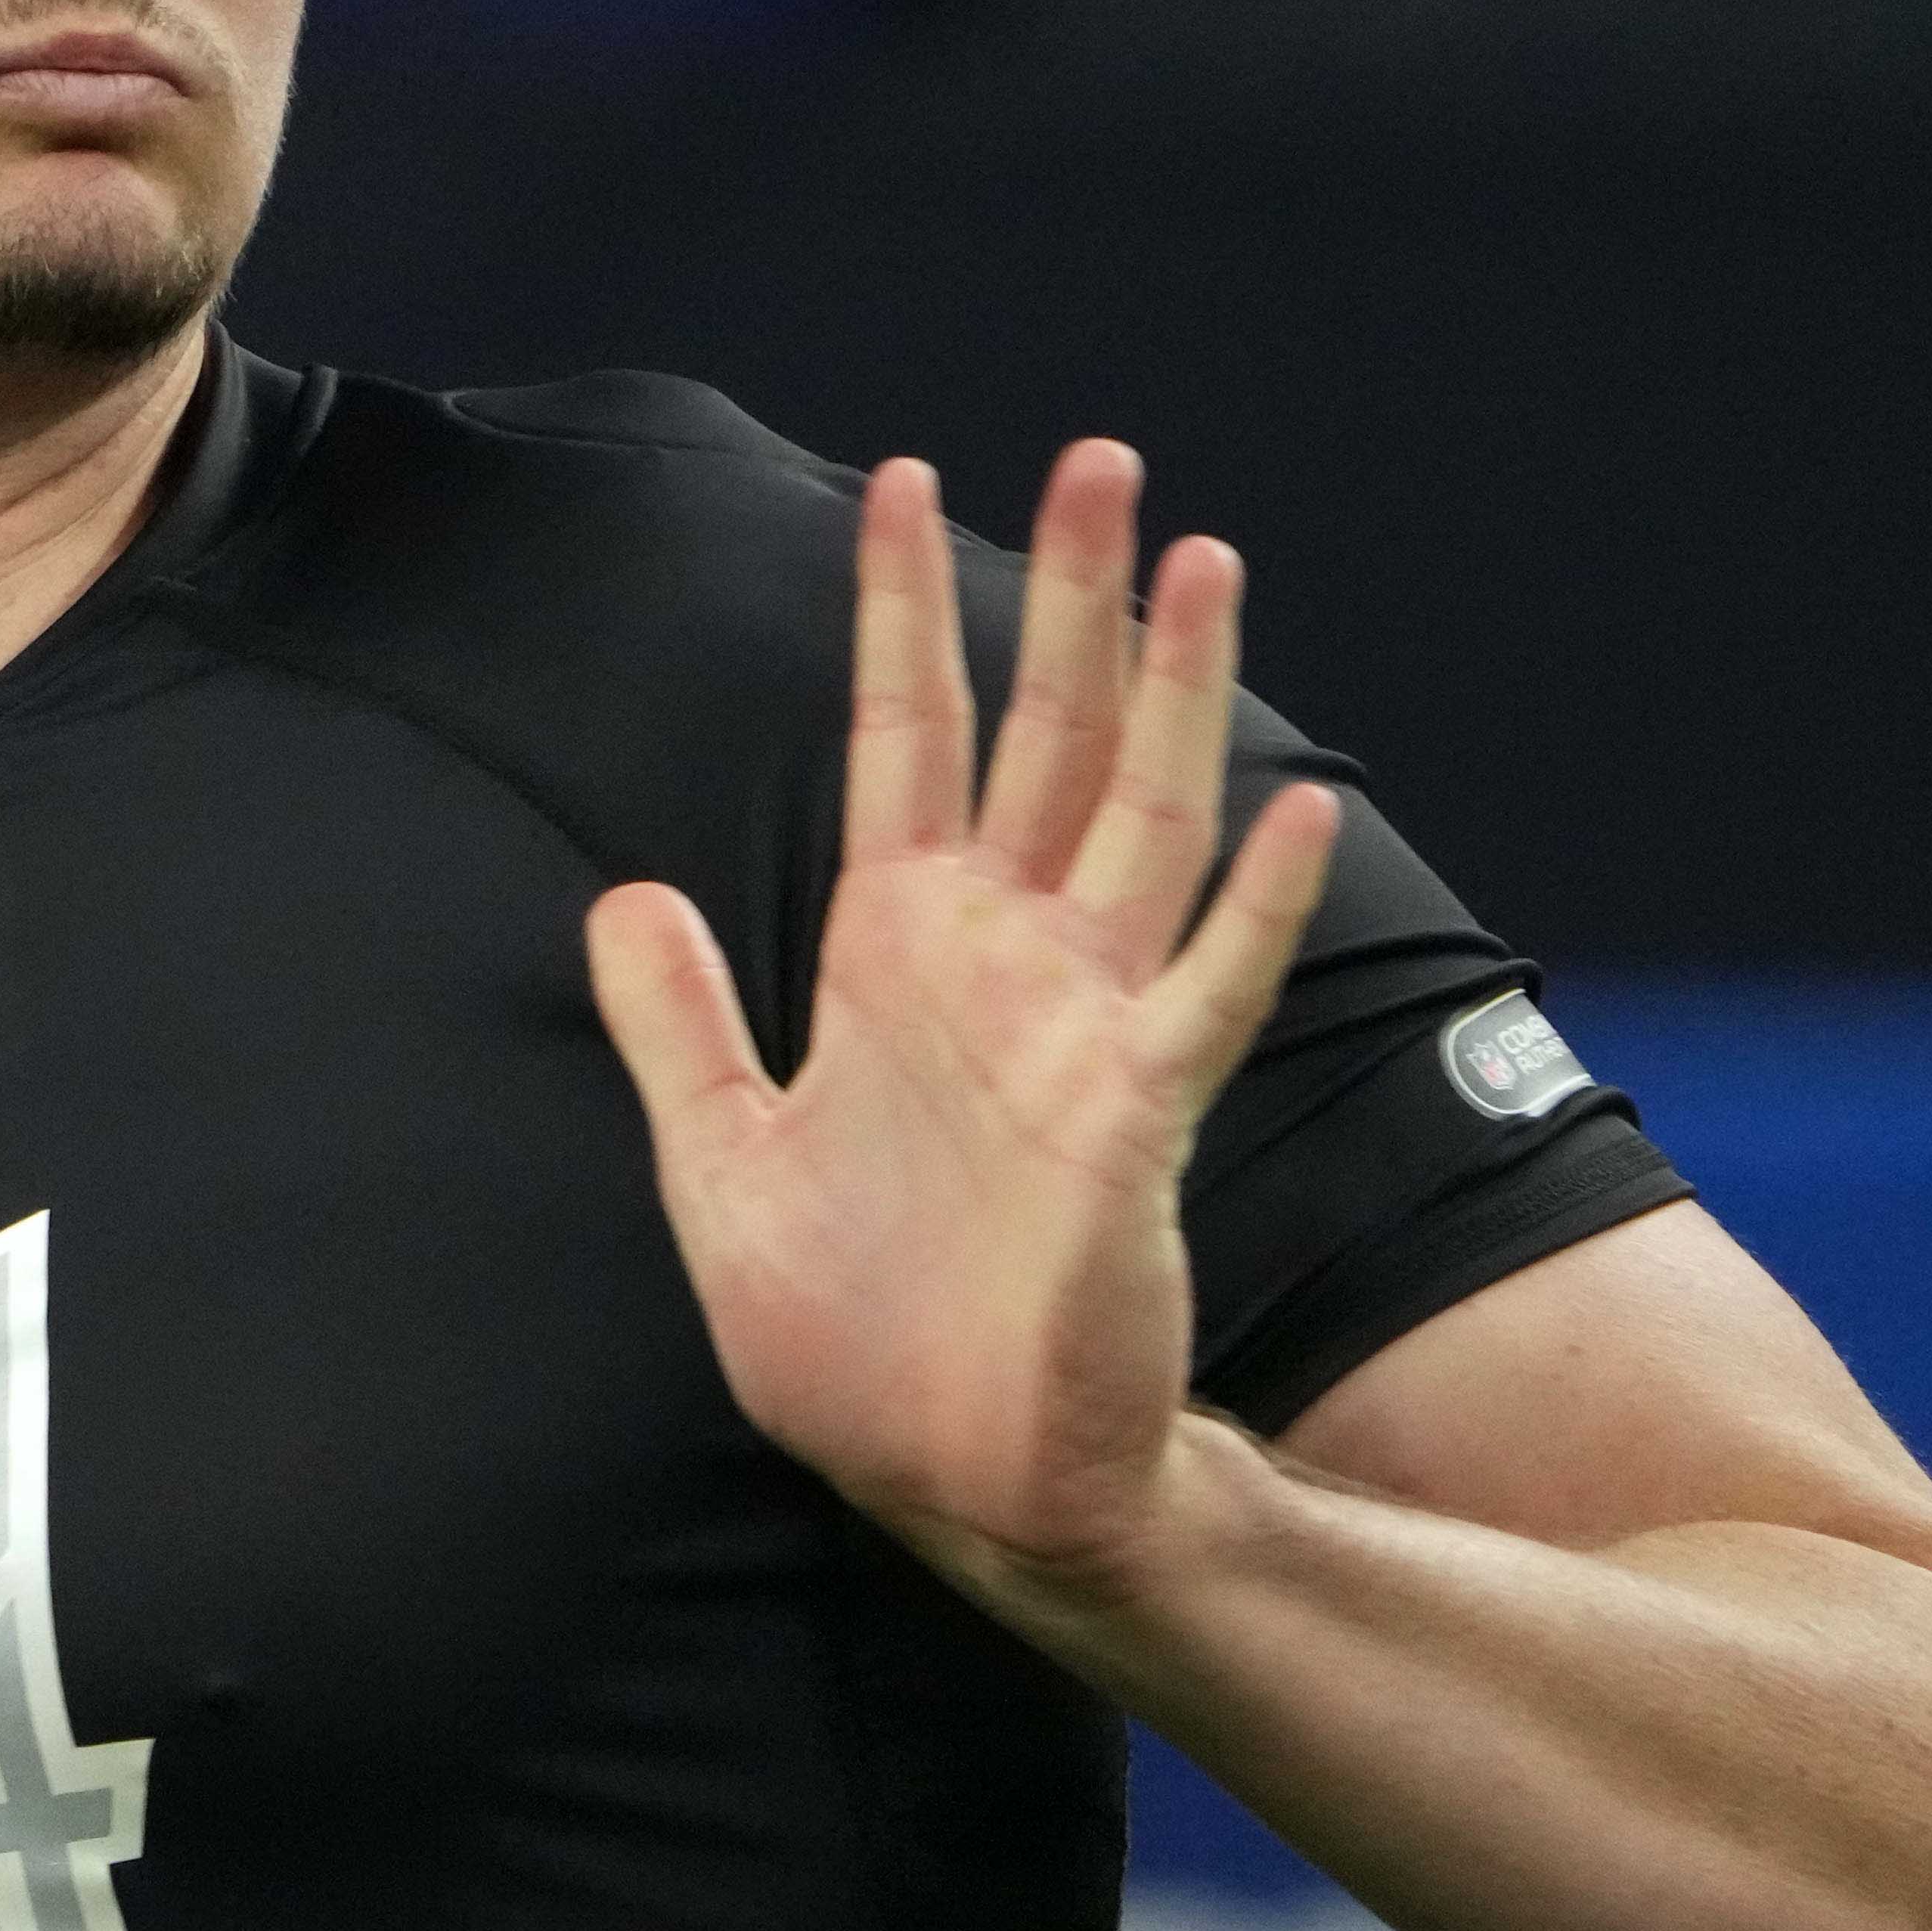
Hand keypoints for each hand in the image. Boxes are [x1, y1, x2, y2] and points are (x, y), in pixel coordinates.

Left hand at [579, 442, 1343, 1616]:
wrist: (942, 1471)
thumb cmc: (846, 1336)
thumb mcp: (716, 1161)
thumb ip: (678, 1025)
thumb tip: (623, 895)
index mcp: (896, 958)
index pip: (904, 742)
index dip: (899, 618)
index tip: (892, 483)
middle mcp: (1001, 965)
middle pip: (1045, 739)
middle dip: (1067, 600)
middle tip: (1102, 459)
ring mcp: (1084, 1029)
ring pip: (1145, 819)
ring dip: (1175, 693)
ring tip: (1201, 559)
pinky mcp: (1138, 1115)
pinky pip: (1211, 986)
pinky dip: (1262, 900)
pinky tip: (1308, 803)